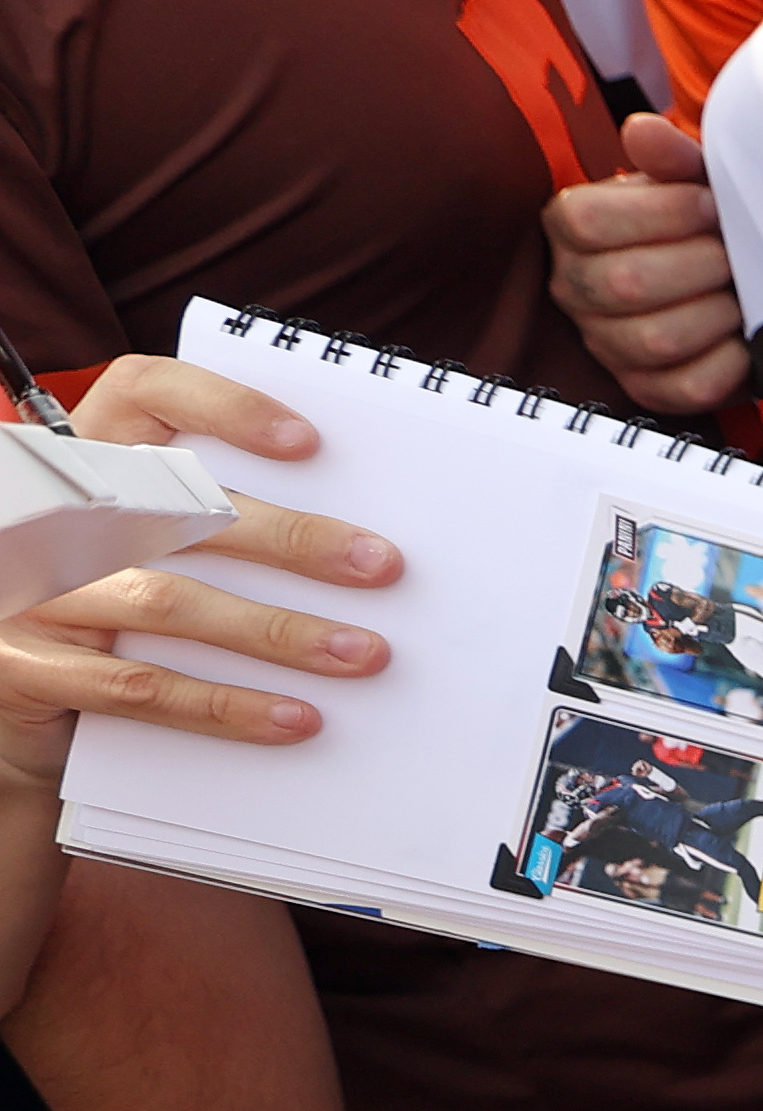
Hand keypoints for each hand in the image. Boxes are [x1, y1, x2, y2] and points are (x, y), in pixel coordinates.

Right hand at [5, 362, 399, 791]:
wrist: (26, 709)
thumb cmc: (117, 612)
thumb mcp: (156, 548)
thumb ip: (221, 522)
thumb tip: (355, 546)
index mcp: (81, 459)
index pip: (141, 392)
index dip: (222, 407)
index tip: (308, 443)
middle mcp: (48, 515)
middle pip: (176, 505)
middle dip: (290, 539)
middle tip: (380, 566)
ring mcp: (28, 593)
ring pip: (168, 602)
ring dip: (278, 632)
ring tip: (362, 652)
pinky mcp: (27, 671)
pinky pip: (142, 689)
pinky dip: (227, 705)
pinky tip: (297, 718)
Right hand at [547, 113, 749, 416]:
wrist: (719, 269)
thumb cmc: (696, 218)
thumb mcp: (686, 178)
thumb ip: (668, 154)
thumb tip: (642, 130)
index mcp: (569, 225)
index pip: (588, 220)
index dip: (662, 212)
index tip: (710, 205)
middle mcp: (575, 287)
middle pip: (625, 283)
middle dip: (700, 263)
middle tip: (733, 252)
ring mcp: (605, 343)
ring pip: (656, 339)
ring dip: (716, 312)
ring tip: (740, 292)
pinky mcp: (644, 388)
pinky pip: (685, 387)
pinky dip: (727, 364)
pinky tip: (742, 337)